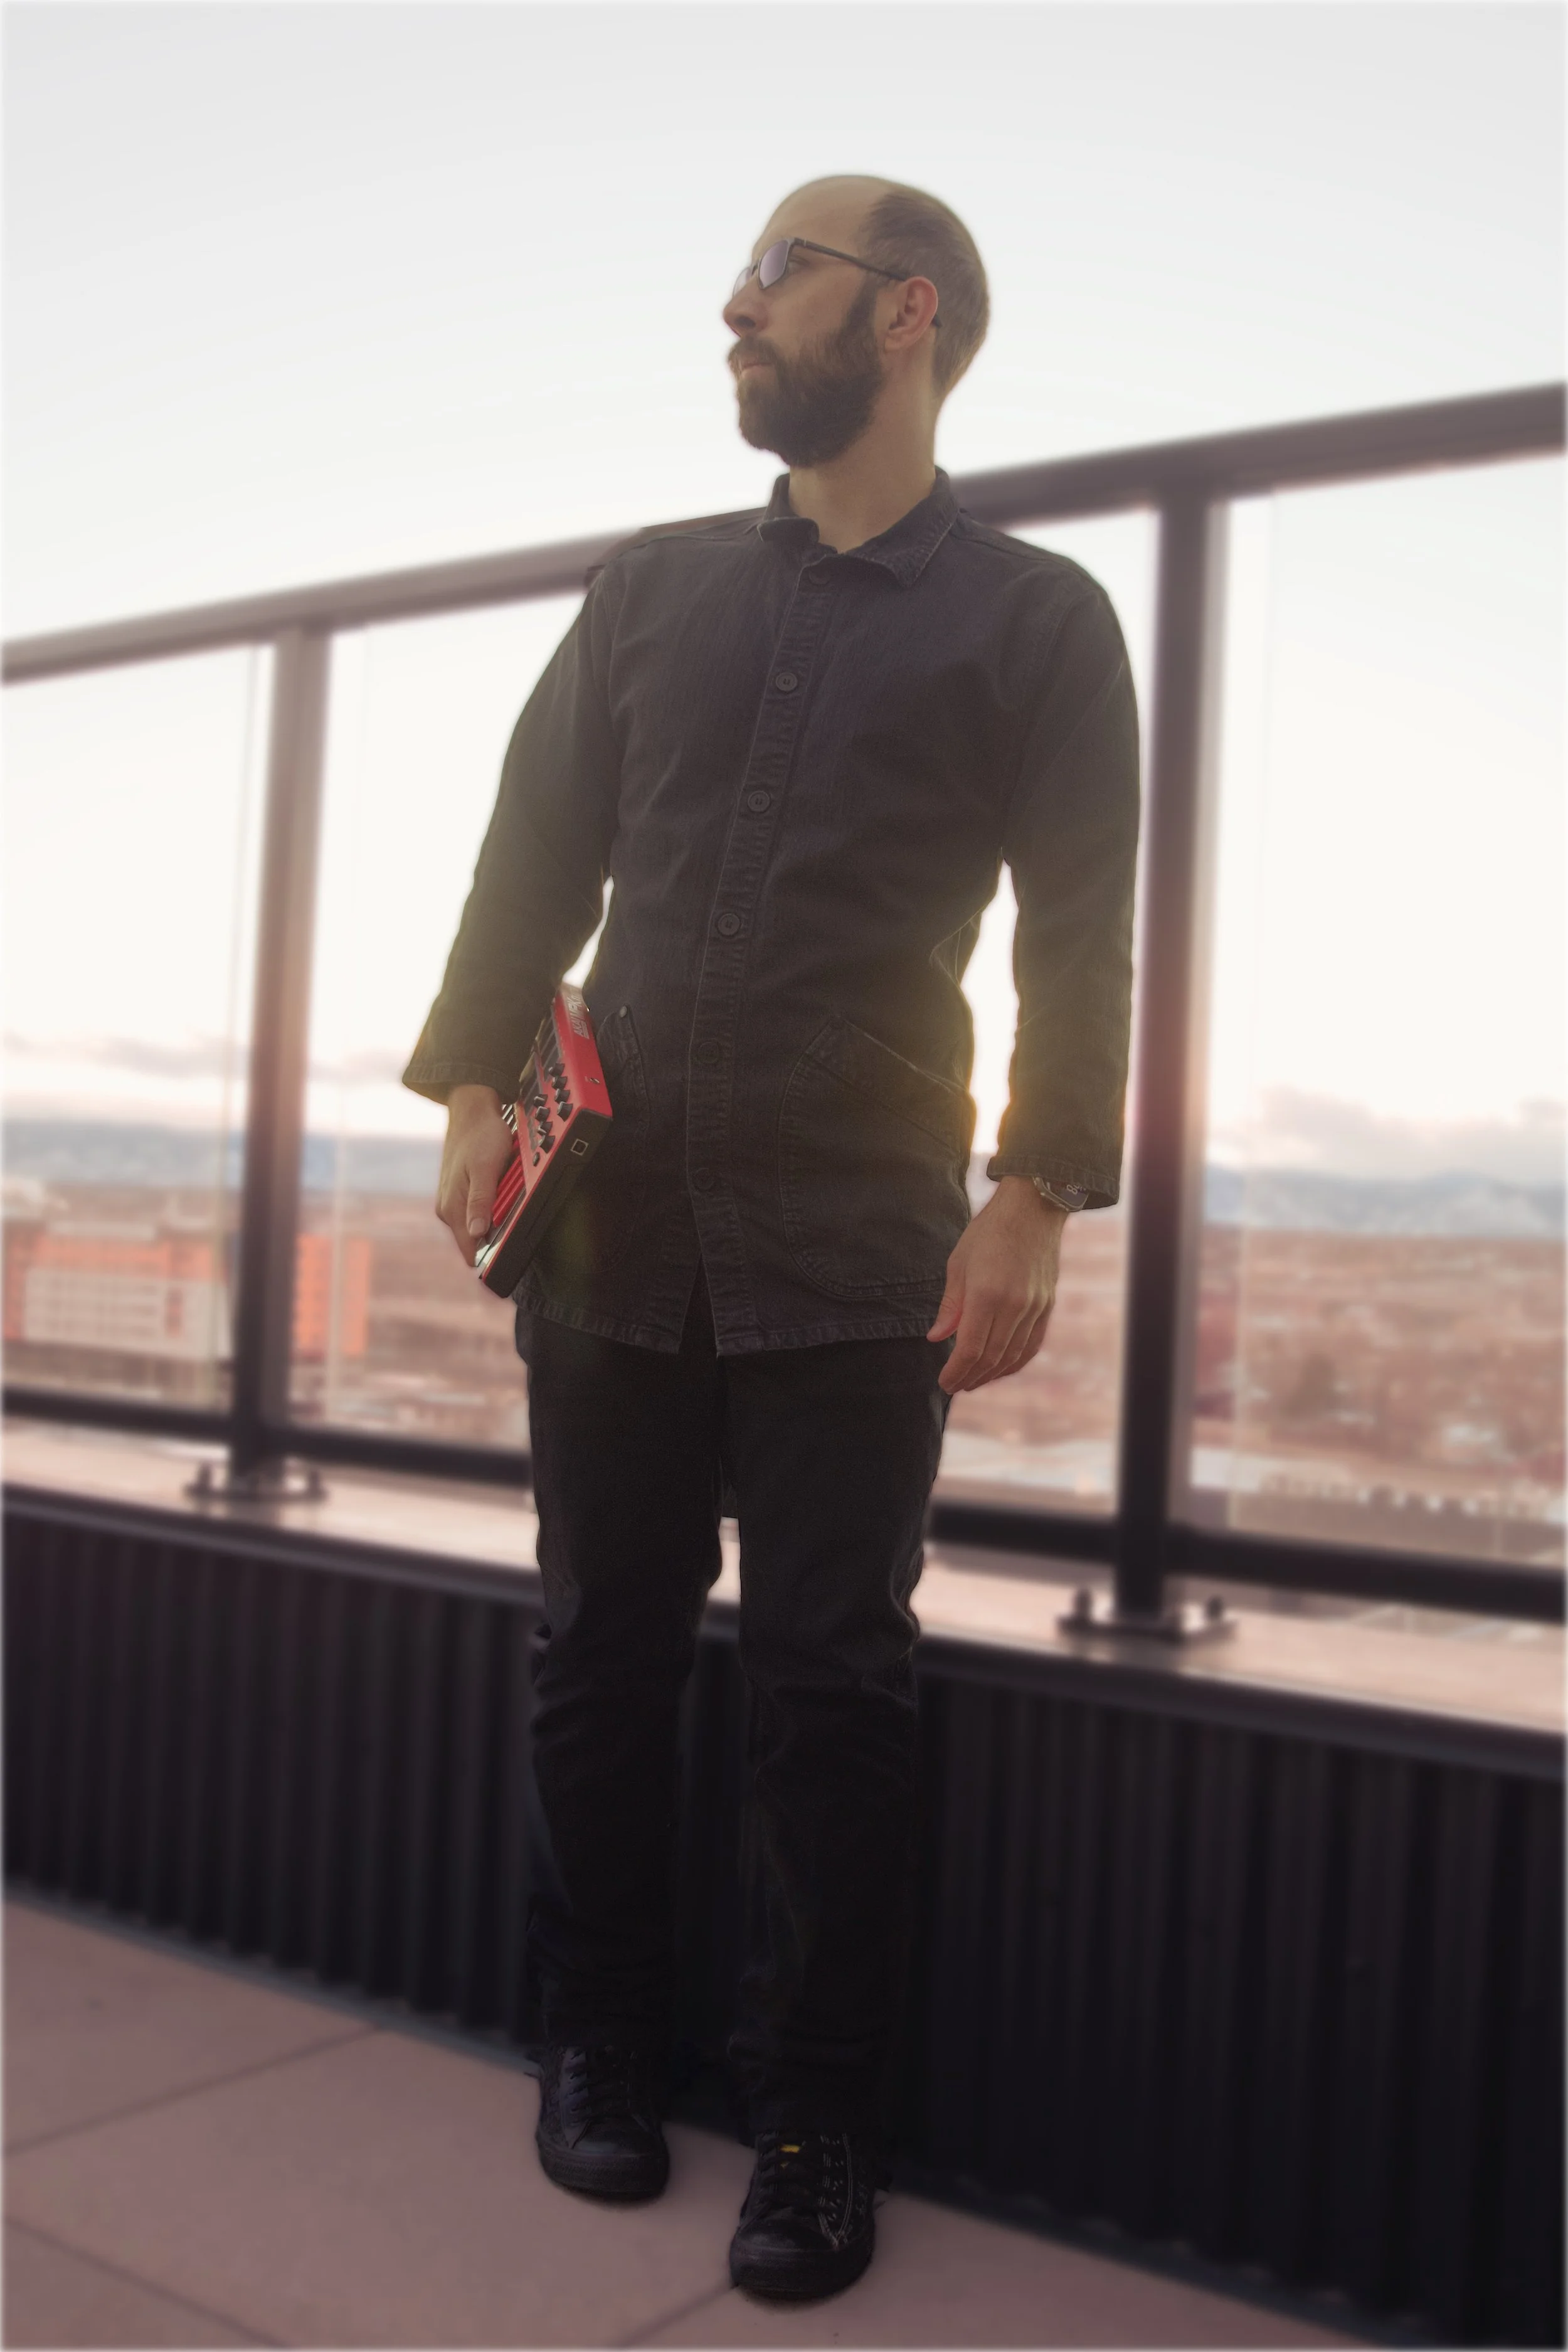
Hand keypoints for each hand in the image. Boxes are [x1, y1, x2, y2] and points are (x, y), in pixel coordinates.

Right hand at [435, 1085, 515, 1265]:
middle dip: (495, 1238)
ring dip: (495, 1221)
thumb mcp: (485, 1168)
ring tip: (507, 1198)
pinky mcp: (461, 1193)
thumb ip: (481, 1201)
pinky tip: (501, 1193)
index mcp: (452, 1207)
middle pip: (474, 1240)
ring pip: (478, 1226)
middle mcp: (449, 1208)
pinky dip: (492, 1208)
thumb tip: (477, 1233)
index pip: (468, 1249)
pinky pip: (479, 1212)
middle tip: (512, 1216)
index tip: (505, 1263)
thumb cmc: (480, 1136)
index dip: (488, 1260)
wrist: (472, 1110)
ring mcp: (454, 1201)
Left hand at [926, 1176, 1065, 1394]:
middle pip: (991, 1358)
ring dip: (992, 1374)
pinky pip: (1032, 1344)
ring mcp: (1034, 1307)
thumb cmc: (988, 1232)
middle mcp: (1014, 1305)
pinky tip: (1001, 1368)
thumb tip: (935, 1338)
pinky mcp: (1047, 1305)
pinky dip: (1015, 1362)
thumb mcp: (958, 1264)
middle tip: (954, 1386)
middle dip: (970, 1377)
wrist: (1032, 1209)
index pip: (970, 1349)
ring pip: (1013, 1355)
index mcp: (987, 1294)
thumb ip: (951, 1306)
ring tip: (973, 1381)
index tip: (944, 1382)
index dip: (956, 1371)